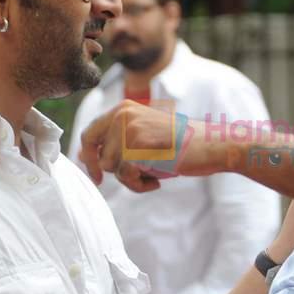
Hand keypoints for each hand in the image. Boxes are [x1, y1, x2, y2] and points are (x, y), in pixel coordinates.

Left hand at [78, 100, 217, 190]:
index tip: (97, 177)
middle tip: (137, 177)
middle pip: (99, 157)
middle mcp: (122, 115)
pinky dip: (140, 185)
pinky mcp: (138, 147)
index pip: (88, 135)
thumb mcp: (144, 137)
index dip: (88, 159)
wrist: (211, 145)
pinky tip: (157, 179)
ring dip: (132, 179)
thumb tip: (82, 157)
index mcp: (122, 109)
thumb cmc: (180, 145)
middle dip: (115, 173)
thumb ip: (116, 142)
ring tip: (154, 173)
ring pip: (112, 169)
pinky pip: (126, 177)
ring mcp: (129, 130)